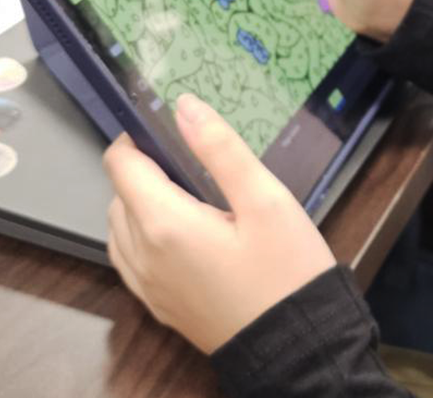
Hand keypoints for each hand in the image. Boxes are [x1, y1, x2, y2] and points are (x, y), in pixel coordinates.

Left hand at [104, 94, 336, 354]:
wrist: (296, 344)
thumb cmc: (286, 267)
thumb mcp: (265, 198)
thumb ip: (220, 149)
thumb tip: (184, 106)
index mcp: (164, 224)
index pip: (121, 166)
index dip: (137, 138)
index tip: (169, 128)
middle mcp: (142, 256)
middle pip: (118, 194)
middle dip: (144, 168)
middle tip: (194, 158)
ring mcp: (147, 286)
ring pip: (119, 228)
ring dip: (140, 201)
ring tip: (190, 190)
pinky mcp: (159, 305)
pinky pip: (130, 258)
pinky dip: (141, 233)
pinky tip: (181, 229)